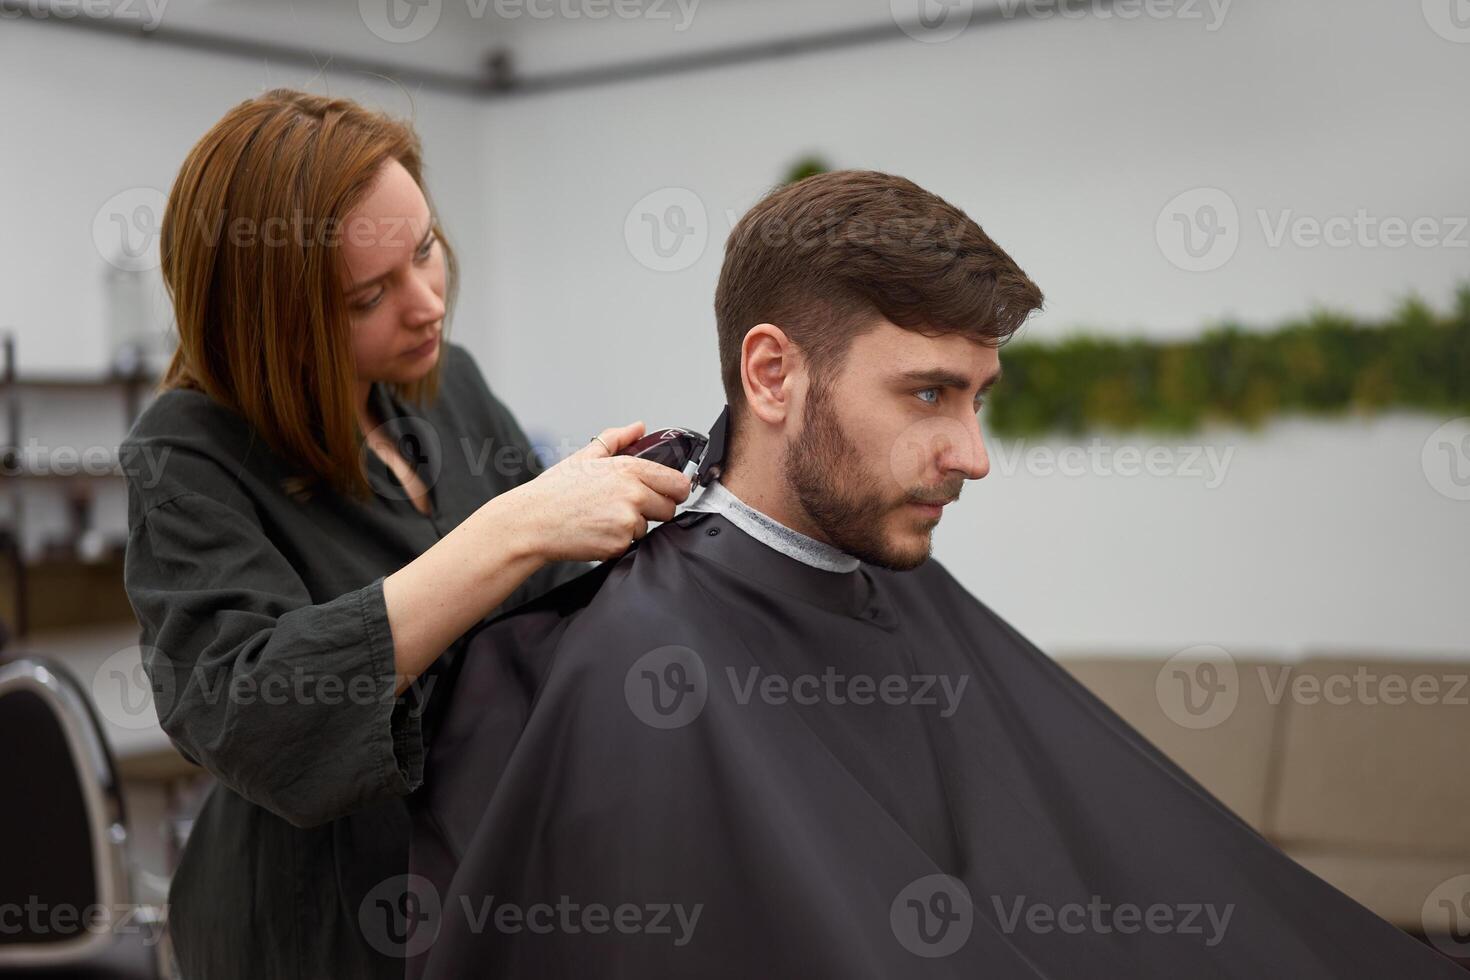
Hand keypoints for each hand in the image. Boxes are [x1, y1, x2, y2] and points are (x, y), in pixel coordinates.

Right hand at [503, 421, 692, 562]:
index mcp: (628, 468)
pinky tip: (596, 531)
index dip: (673, 489)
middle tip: (623, 507)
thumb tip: (638, 427)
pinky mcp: (619, 544)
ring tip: (602, 518)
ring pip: (648, 528)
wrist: (531, 522)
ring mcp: (627, 520)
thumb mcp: (585, 456)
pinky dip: (617, 542)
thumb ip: (617, 439)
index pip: (678, 482)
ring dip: (631, 527)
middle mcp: (632, 493)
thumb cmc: (555, 491)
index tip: (666, 493)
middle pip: (669, 508)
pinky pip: (631, 545)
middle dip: (653, 510)